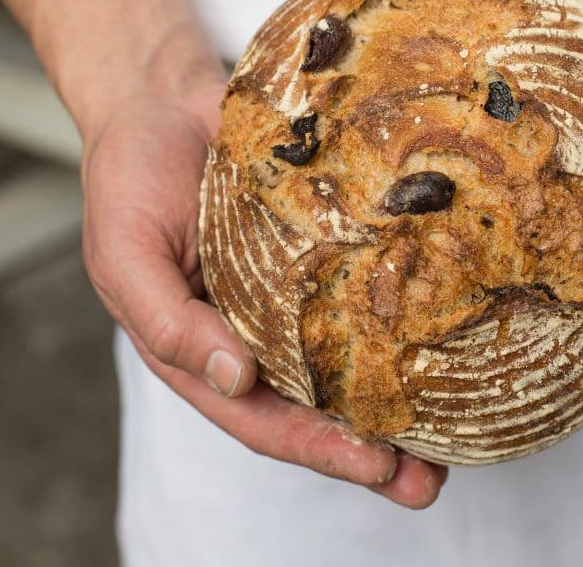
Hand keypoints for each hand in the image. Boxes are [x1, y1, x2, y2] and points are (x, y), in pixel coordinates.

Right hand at [80, 73, 445, 507]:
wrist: (166, 100)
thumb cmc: (130, 179)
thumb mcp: (126, 255)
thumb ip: (168, 322)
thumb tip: (233, 381)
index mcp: (206, 349)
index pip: (264, 417)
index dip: (318, 449)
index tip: (376, 468)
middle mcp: (261, 330)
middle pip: (321, 404)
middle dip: (373, 449)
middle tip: (429, 482)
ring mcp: (300, 290)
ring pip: (354, 355)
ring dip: (401, 397)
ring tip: (455, 434)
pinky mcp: (330, 245)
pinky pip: (367, 286)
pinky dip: (402, 314)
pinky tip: (447, 335)